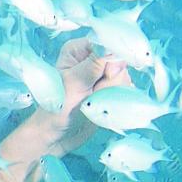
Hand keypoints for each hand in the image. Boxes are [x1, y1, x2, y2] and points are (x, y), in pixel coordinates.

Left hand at [30, 38, 130, 156]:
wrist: (56, 136)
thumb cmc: (56, 108)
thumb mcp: (73, 84)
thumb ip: (95, 65)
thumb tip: (115, 51)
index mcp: (78, 50)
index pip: (107, 44)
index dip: (112, 60)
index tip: (105, 76)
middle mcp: (91, 59)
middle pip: (119, 62)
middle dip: (110, 81)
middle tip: (92, 94)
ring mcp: (101, 76)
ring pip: (124, 78)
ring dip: (113, 93)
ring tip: (94, 103)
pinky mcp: (109, 91)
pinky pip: (125, 91)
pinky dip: (118, 100)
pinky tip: (104, 107)